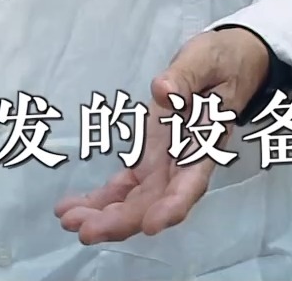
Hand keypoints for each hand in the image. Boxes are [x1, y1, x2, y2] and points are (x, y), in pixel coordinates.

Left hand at [53, 28, 269, 243]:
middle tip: (86, 231)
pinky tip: (69, 209)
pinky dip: (97, 200)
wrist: (223, 65)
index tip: (151, 225)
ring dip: (103, 216)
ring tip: (68, 221)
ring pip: (135, 202)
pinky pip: (122, 187)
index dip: (172, 206)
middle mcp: (183, 163)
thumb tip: (163, 91)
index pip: (191, 182)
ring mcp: (164, 165)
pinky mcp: (147, 160)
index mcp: (204, 142)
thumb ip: (185, 77)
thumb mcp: (206, 60)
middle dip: (122, 221)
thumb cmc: (219, 62)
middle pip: (155, 202)